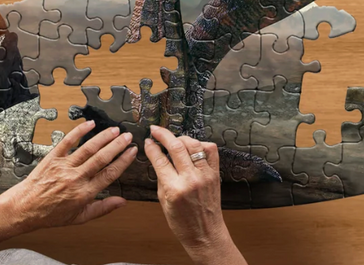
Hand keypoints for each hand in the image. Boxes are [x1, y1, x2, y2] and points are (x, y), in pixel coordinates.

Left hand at [9, 121, 136, 230]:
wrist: (25, 208)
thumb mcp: (79, 218)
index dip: (123, 161)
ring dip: (103, 137)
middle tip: (127, 136)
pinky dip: (79, 132)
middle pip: (101, 158)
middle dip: (117, 146)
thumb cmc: (51, 214)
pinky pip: (67, 142)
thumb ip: (102, 208)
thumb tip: (122, 202)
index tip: (132, 152)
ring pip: (88, 149)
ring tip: (114, 130)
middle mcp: (75, 178)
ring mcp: (64, 166)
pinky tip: (89, 124)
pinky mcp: (53, 158)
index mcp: (84, 193)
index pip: (109, 174)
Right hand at [145, 126, 243, 264]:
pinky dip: (200, 144)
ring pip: (193, 144)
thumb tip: (158, 157)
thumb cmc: (182, 222)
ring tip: (173, 140)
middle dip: (163, 134)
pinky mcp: (215, 173)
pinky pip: (210, 150)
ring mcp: (205, 175)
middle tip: (156, 129)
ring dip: (181, 138)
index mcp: (174, 189)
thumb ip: (161, 177)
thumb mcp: (163, 201)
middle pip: (176, 147)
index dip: (151, 147)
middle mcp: (190, 179)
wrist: (205, 234)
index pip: (159, 160)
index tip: (148, 141)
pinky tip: (192, 147)